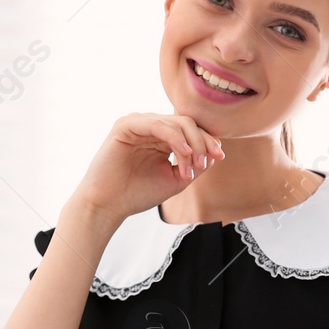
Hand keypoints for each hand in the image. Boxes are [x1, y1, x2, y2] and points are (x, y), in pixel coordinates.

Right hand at [70, 113, 223, 224]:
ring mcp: (138, 124)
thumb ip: (195, 164)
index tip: (220, 157)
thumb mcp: (175, 179)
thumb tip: (216, 152)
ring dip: (190, 143)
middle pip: (186, 123)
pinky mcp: (126, 125)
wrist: (109, 205)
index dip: (208, 140)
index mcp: (161, 137)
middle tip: (205, 163)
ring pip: (175, 122)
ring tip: (194, 165)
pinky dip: (174, 138)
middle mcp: (150, 126)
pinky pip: (157, 125)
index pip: (191, 130)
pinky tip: (183, 153)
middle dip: (202, 141)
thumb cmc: (138, 193)